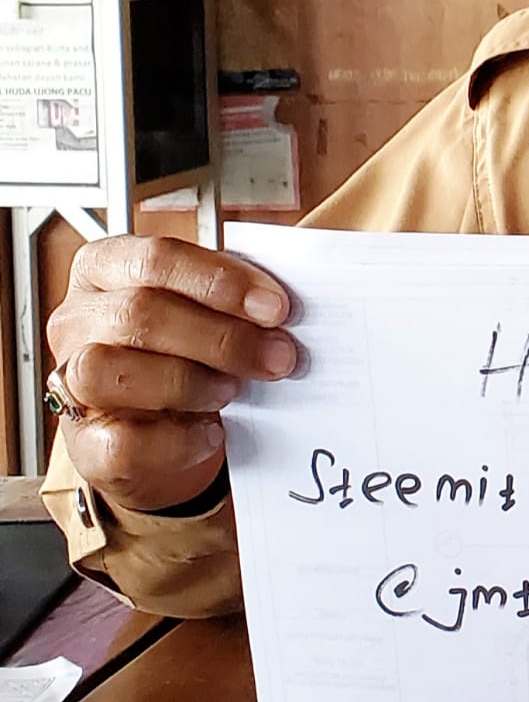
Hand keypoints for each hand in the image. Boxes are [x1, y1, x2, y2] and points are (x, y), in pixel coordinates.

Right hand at [44, 235, 297, 513]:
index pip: (156, 259)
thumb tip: (285, 306)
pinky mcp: (84, 442)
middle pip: (139, 314)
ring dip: (190, 382)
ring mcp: (69, 381)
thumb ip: (232, 298)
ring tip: (233, 389)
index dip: (221, 282)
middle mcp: (77, 319)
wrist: (156, 424)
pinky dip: (178, 440)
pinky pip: (122, 442)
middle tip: (279, 357)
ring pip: (112, 372)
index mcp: (106, 267)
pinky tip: (211, 431)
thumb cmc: (182, 348)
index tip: (277, 307)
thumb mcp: (202, 308)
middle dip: (223, 338)